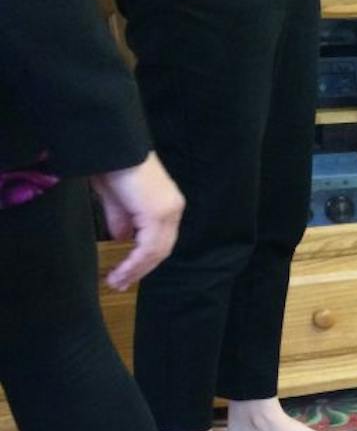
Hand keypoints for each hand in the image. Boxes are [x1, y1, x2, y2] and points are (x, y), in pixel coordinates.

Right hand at [91, 152, 183, 290]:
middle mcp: (172, 209)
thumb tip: (122, 239)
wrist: (110, 146)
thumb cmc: (110, 165)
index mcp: (166, 204)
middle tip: (120, 283)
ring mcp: (167, 211)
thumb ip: (122, 219)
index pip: (160, 238)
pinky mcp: (158, 213)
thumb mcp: (116, 199)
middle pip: (161, 248)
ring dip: (136, 269)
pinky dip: (135, 262)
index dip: (144, 258)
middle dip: (140, 268)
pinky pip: (149, 247)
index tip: (127, 272)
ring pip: (156, 251)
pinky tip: (122, 271)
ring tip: (117, 281)